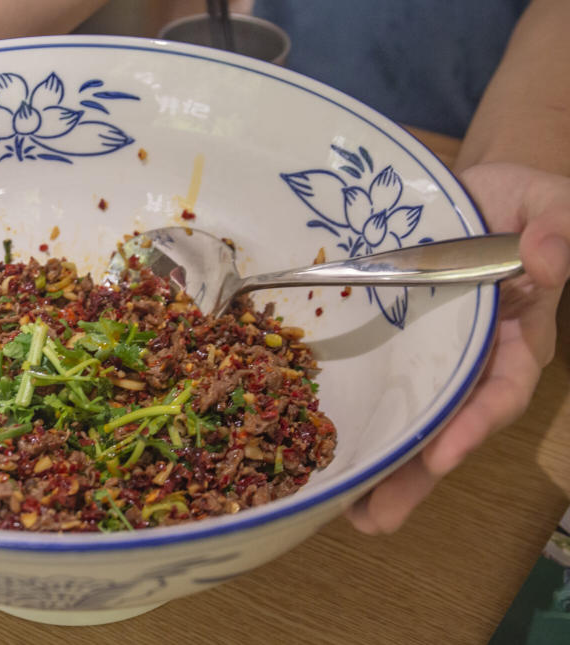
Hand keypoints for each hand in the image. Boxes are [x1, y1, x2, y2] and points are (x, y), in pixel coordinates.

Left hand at [347, 162, 569, 533]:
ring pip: (408, 419)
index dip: (474, 425)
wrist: (472, 193)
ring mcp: (429, 358)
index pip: (502, 391)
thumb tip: (545, 256)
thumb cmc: (518, 202)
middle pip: (446, 426)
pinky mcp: (391, 346)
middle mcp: (473, 360)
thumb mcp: (547, 201)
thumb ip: (558, 226)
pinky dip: (354, 417)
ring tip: (342, 508)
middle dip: (413, 475)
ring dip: (379, 466)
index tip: (442, 459)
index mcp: (518, 337)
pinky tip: (315, 446)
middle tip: (375, 518)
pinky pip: (375, 385)